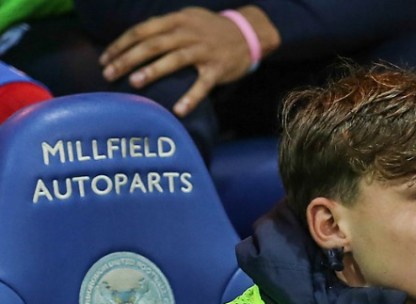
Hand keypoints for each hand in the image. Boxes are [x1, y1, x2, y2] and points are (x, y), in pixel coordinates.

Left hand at [100, 6, 277, 116]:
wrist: (248, 34)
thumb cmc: (211, 30)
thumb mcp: (187, 19)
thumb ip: (164, 28)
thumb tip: (134, 42)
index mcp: (177, 20)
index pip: (143, 30)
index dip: (122, 44)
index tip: (105, 59)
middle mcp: (188, 33)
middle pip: (153, 44)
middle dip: (128, 58)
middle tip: (109, 74)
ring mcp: (204, 51)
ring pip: (174, 59)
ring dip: (153, 71)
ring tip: (134, 83)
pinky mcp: (218, 68)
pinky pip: (202, 84)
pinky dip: (191, 97)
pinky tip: (179, 110)